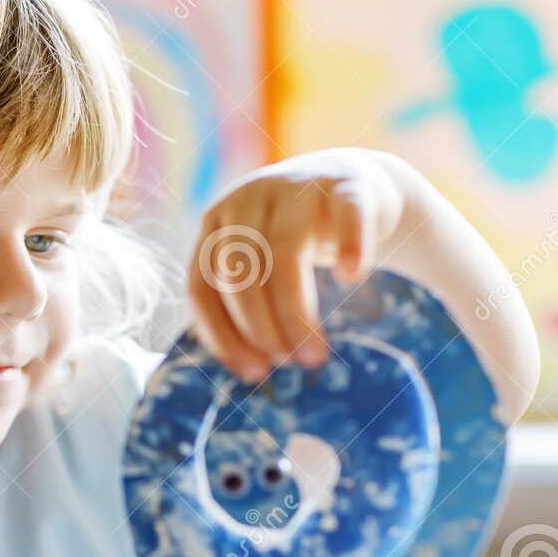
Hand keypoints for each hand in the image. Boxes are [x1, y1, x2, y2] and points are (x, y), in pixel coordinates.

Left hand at [186, 147, 406, 381]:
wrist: (356, 182)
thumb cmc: (299, 239)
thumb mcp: (261, 263)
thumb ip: (245, 302)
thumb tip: (250, 370)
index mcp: (216, 223)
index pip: (202, 285)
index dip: (222, 335)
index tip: (253, 374)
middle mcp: (248, 199)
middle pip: (240, 272)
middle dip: (262, 328)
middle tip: (291, 364)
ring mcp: (296, 186)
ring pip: (285, 251)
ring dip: (297, 310)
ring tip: (315, 354)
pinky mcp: (346, 183)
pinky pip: (345, 214)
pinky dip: (349, 246)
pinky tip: (351, 278)